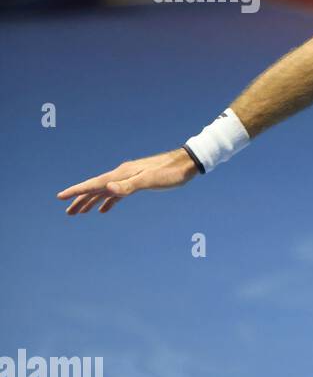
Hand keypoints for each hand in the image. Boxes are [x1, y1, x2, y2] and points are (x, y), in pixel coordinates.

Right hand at [56, 147, 199, 214]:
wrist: (187, 163)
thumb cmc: (171, 173)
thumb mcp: (151, 181)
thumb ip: (129, 186)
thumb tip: (108, 188)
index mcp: (122, 174)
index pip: (94, 184)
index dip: (77, 191)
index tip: (60, 197)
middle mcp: (122, 174)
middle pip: (96, 188)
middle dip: (81, 200)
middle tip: (68, 213)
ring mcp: (129, 178)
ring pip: (105, 191)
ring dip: (92, 201)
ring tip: (80, 213)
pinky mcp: (138, 182)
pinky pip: (117, 193)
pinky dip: (109, 201)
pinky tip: (104, 209)